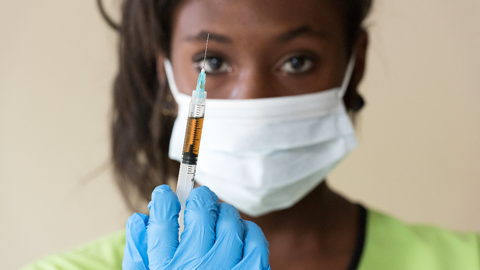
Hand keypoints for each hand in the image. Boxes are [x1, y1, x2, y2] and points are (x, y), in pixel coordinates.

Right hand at [122, 185, 269, 269]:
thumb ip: (139, 251)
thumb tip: (140, 218)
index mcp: (165, 267)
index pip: (163, 218)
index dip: (164, 199)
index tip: (166, 194)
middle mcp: (196, 265)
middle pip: (199, 211)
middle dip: (197, 198)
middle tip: (197, 198)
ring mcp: (227, 268)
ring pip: (228, 219)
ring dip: (222, 212)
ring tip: (217, 217)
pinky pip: (255, 237)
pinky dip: (247, 229)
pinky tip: (238, 233)